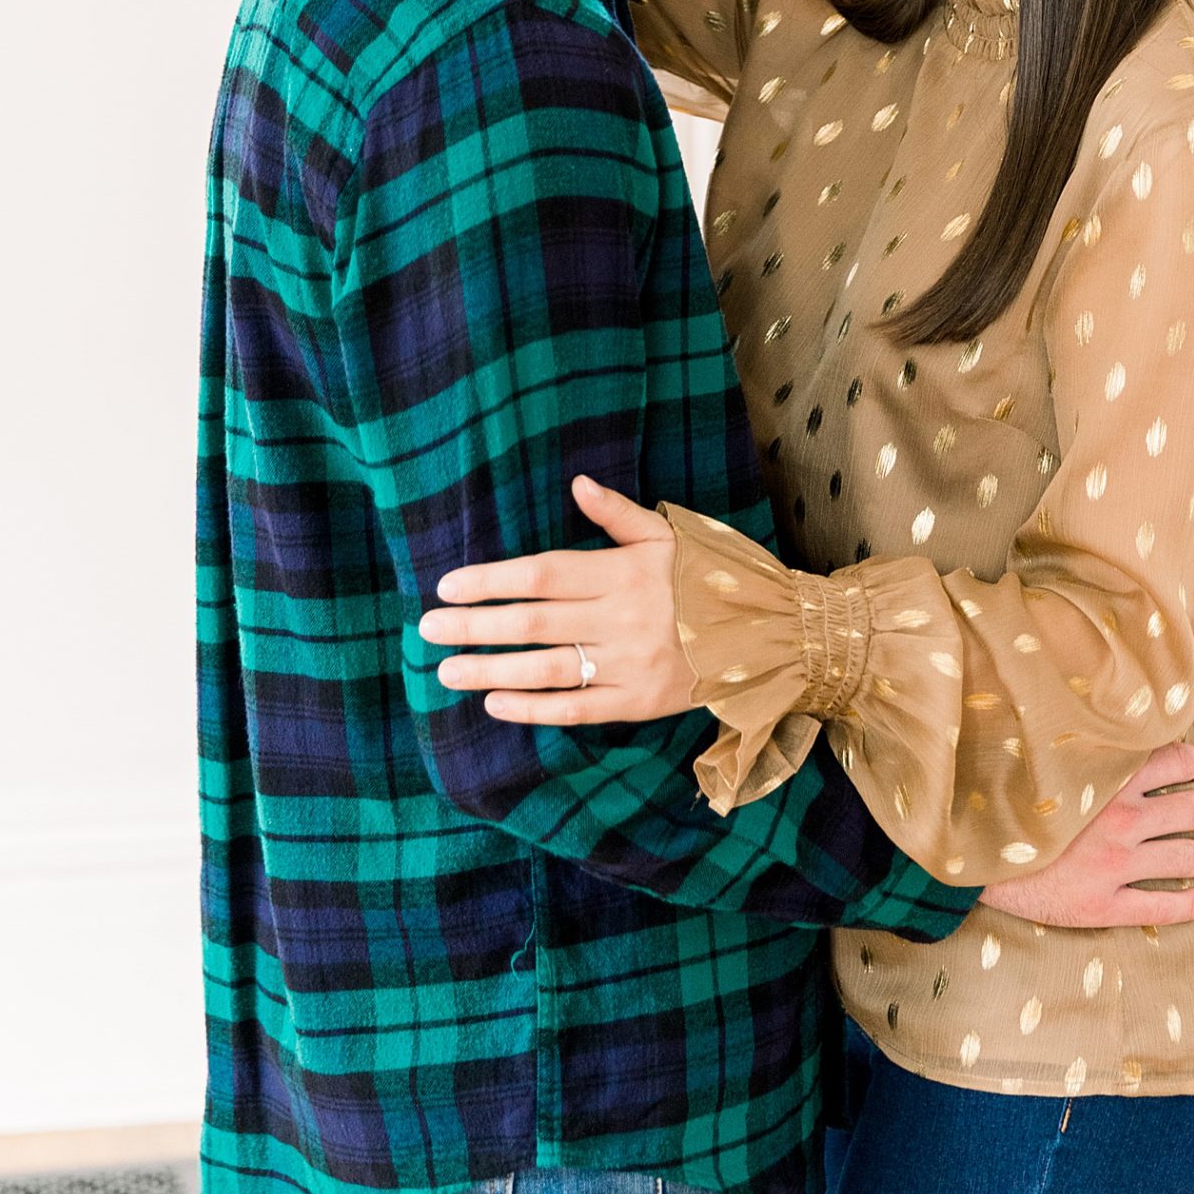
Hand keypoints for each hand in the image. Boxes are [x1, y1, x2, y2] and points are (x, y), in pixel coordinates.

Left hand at [417, 475, 696, 724]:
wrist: (765, 632)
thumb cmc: (708, 576)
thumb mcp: (668, 535)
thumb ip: (617, 514)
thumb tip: (576, 484)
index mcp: (623, 572)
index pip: (542, 574)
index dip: (491, 580)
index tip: (448, 586)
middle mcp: (621, 617)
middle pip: (533, 622)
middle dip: (474, 626)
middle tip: (428, 628)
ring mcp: (628, 663)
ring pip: (546, 668)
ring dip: (490, 670)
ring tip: (447, 670)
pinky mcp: (637, 702)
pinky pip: (576, 708)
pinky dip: (533, 708)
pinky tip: (495, 703)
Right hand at [979, 742, 1193, 927]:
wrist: (970, 857)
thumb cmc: (1005, 803)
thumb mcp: (1044, 764)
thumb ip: (1080, 752)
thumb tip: (1108, 733)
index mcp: (1106, 782)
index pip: (1167, 762)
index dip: (1193, 761)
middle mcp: (1119, 821)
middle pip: (1185, 811)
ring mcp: (1114, 866)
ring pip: (1182, 858)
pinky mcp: (1102, 904)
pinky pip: (1159, 906)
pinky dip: (1191, 903)